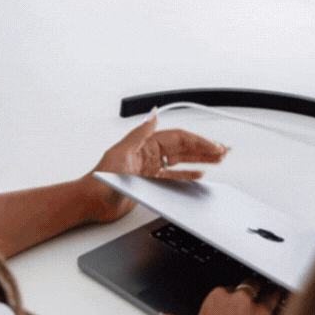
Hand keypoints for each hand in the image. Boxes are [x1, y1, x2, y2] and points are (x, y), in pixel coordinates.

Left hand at [87, 114, 228, 222]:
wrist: (91, 201)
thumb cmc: (100, 178)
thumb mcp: (121, 152)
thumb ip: (140, 133)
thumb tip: (154, 114)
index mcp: (145, 144)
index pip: (178, 139)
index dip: (198, 141)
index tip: (214, 145)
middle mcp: (150, 154)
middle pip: (184, 149)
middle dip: (204, 149)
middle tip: (224, 151)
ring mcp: (151, 169)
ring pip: (181, 162)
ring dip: (200, 160)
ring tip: (218, 159)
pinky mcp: (150, 184)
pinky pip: (174, 177)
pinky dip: (188, 175)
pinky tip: (199, 175)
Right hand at [158, 282, 279, 314]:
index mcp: (218, 298)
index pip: (229, 287)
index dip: (232, 295)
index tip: (233, 305)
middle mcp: (240, 300)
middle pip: (251, 285)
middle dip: (253, 291)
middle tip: (253, 304)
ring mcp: (259, 311)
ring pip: (271, 293)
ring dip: (272, 298)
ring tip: (273, 303)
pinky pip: (284, 311)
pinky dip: (284, 313)